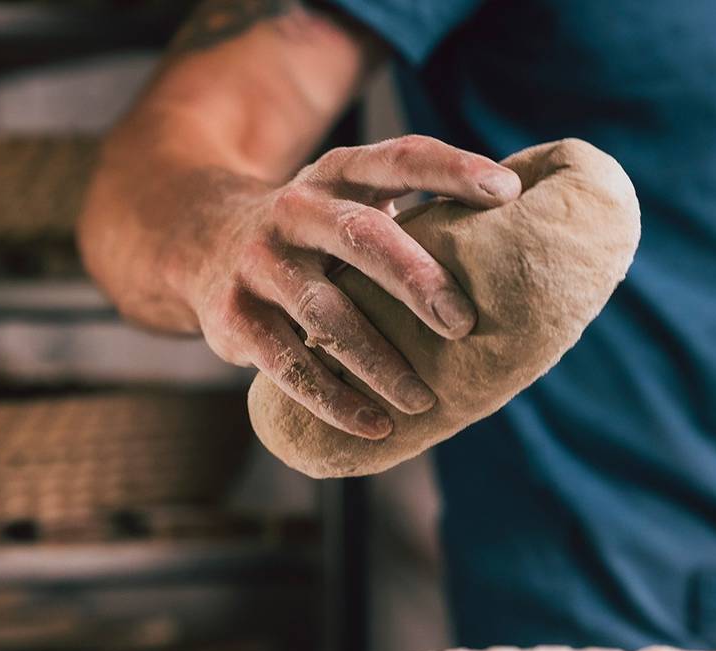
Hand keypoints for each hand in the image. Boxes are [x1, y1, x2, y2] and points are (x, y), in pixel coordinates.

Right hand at [192, 135, 520, 437]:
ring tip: (423, 400)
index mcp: (339, 175)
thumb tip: (519, 253)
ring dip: (378, 361)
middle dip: (417, 280)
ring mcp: (261, 262)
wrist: (196, 239)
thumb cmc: (314, 233)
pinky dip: (333, 400)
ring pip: (324, 313)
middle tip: (463, 324)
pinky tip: (375, 427)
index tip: (506, 193)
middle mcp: (297, 210)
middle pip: (363, 237)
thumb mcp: (351, 202)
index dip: (453, 170)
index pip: (400, 158)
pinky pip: (287, 364)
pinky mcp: (235, 315)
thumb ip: (415, 217)